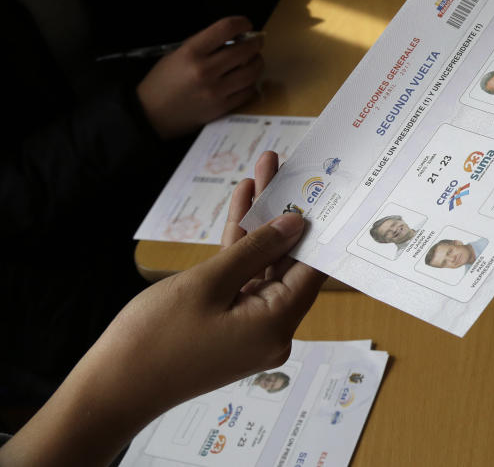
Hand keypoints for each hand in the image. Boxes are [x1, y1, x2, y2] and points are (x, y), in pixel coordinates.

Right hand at [0, 153, 323, 466]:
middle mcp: (273, 329)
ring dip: (259, 221)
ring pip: (263, 264)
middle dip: (282, 211)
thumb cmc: (156, 337)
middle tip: (284, 166)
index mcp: (278, 324)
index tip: (322, 188)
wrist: (110, 389)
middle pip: (288, 261)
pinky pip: (243, 279)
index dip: (316, 225)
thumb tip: (296, 224)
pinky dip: (240, 246)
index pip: (312, 267)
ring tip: (263, 170)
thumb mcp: (209, 283)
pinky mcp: (229, 325)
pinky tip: (241, 202)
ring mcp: (251, 328)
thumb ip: (256, 249)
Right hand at [136, 16, 264, 138]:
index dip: (242, 23)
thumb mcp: (177, 53)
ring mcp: (216, 91)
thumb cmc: (163, 81)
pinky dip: (251, 83)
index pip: (226, 28)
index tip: (246, 25)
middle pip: (245, 50)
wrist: (151, 114)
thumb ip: (204, 44)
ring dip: (257, 63)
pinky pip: (248, 92)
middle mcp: (205, 70)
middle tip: (256, 42)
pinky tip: (247, 80)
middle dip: (255, 43)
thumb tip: (234, 37)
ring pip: (252, 72)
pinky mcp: (222, 108)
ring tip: (254, 60)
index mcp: (191, 52)